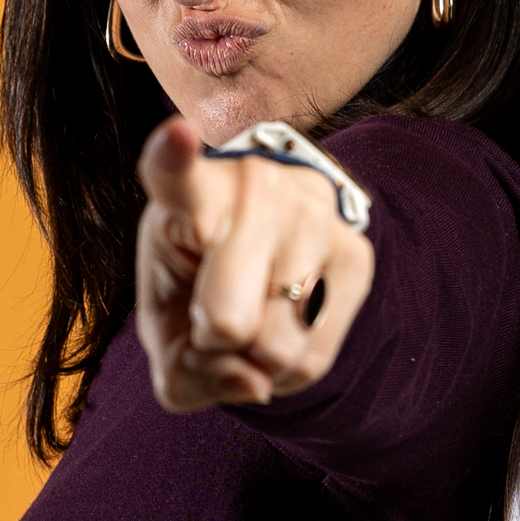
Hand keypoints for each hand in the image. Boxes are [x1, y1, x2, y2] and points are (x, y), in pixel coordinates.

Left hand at [134, 118, 375, 412]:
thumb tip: (257, 384)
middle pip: (226, 321)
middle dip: (214, 342)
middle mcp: (255, 190)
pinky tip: (283, 331)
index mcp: (191, 193)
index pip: (176, 175)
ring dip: (256, 356)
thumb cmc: (197, 285)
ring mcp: (312, 217)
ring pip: (275, 346)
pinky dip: (289, 370)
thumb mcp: (164, 327)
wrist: (268, 250)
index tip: (177, 136)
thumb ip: (183, 372)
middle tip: (214, 312)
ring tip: (254, 315)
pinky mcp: (355, 253)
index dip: (173, 159)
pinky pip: (313, 358)